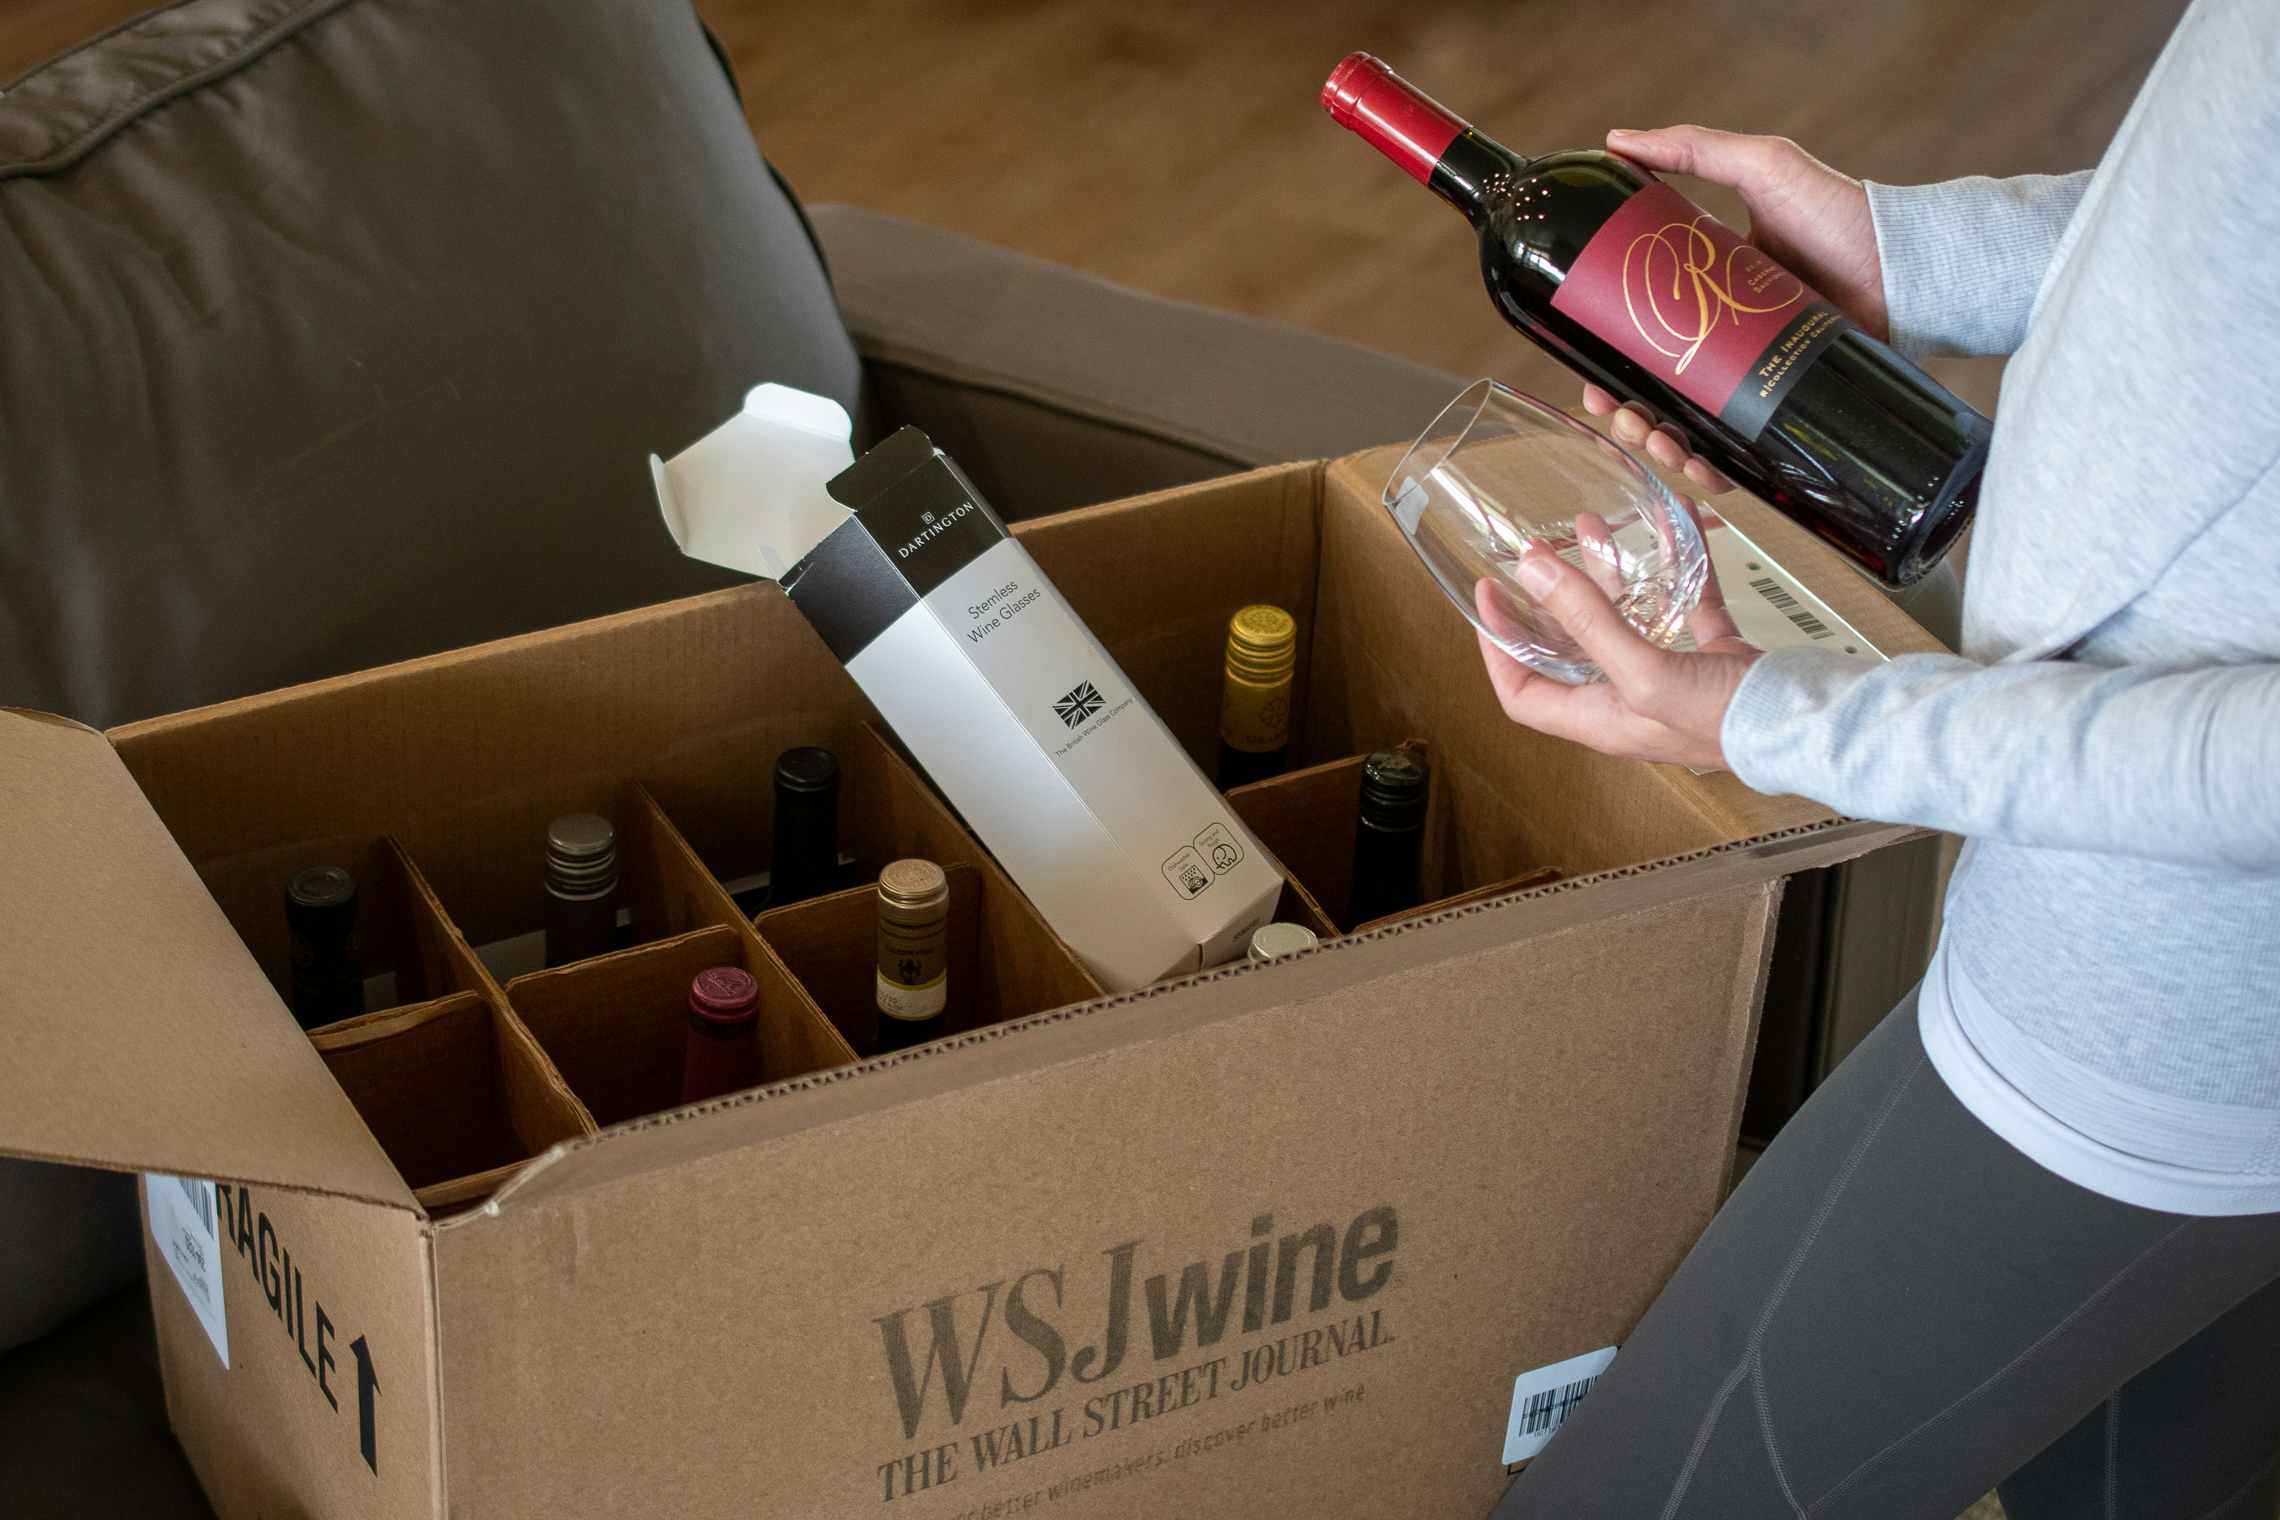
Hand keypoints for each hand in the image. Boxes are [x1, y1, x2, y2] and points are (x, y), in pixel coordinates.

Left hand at [1474, 509, 1761, 770]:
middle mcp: (1629, 701)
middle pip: (1569, 649)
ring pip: (1626, 618)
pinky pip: (1686, 603)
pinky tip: (1677, 524)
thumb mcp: (1643, 670)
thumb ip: (1588, 621)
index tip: (1490, 597)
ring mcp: (1672, 678)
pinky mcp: (1714, 656)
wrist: (1815, 726)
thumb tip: (1531, 574)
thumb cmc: (1728, 721)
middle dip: (1551, 600)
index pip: (1523, 691)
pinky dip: (1678, 565)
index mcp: (1600, 719)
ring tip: (1593, 526)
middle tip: (1537, 556)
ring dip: (1607, 574)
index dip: (1498, 648)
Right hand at [1586, 125, 1885, 491]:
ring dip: (1663, 445)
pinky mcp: (1787, 408)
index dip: (1606, 365)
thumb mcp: (1763, 169)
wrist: (1910, 268)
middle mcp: (1723, 340)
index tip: (1590, 379)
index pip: (1638, 337)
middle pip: (1655, 392)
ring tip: (1662, 443)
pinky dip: (1714, 470)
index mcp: (1703, 294)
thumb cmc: (1841, 213)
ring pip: (1692, 428)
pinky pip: (1741, 451)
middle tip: (1622, 416)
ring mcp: (1754, 378)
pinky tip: (1702, 472)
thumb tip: (1616, 141)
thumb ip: (1694, 149)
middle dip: (1628, 415)